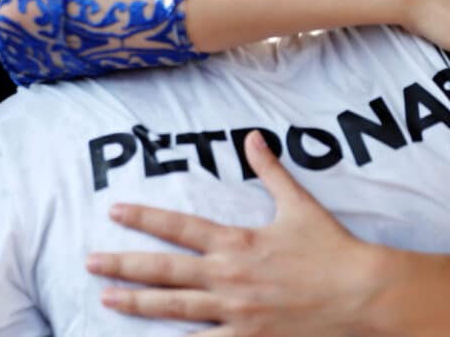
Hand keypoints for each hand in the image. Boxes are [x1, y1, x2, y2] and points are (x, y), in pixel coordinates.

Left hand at [86, 131, 379, 335]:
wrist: (359, 292)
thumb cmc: (329, 247)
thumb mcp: (299, 204)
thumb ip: (270, 171)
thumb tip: (254, 138)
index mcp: (237, 242)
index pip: (179, 227)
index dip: (144, 218)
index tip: (115, 212)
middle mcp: (228, 277)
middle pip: (164, 270)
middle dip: (123, 265)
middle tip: (90, 261)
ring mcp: (234, 312)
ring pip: (173, 308)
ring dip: (136, 303)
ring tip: (107, 299)